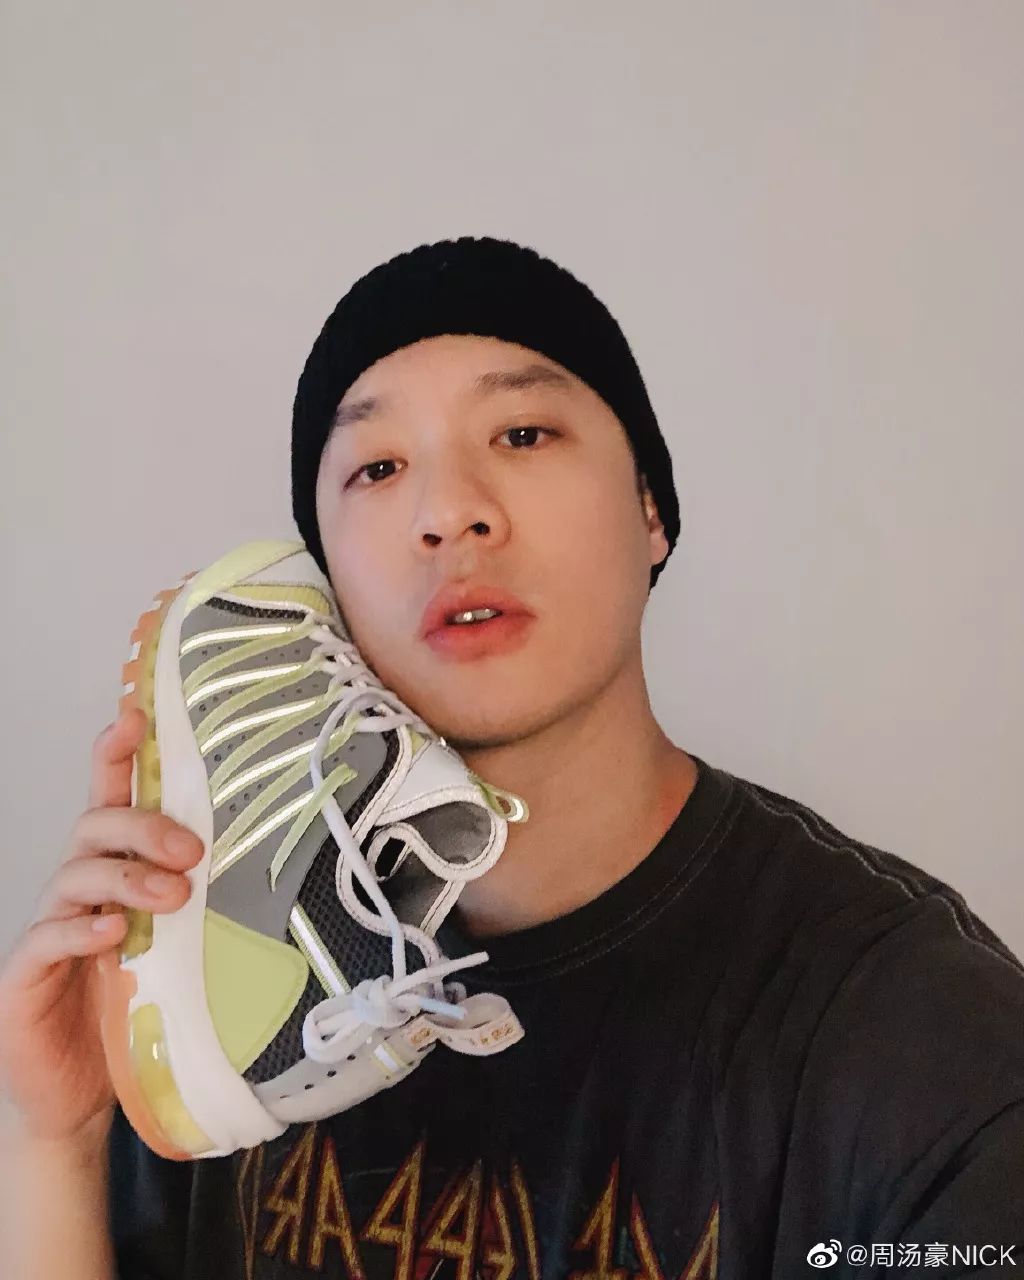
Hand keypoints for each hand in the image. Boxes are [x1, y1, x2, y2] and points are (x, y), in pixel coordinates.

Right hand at [0, 708, 203, 1146]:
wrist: (77, 1094)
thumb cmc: (131, 1010)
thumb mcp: (175, 948)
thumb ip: (198, 905)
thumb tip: (269, 866)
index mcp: (111, 876)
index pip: (109, 802)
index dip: (116, 757)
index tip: (134, 717)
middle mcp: (76, 893)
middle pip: (94, 828)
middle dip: (142, 826)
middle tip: (191, 850)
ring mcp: (46, 930)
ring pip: (74, 876)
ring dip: (127, 878)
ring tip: (172, 896)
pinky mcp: (25, 975)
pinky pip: (47, 938)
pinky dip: (82, 930)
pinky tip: (112, 933)